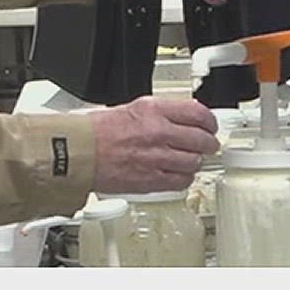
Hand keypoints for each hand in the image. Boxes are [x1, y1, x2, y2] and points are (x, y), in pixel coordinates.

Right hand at [89, 96, 219, 194]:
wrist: (79, 152)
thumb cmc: (98, 131)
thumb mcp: (133, 108)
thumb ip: (161, 113)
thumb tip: (184, 119)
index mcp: (153, 110)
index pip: (198, 113)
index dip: (210, 122)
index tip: (211, 126)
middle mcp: (158, 132)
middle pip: (202, 140)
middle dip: (208, 143)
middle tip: (207, 145)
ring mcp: (156, 157)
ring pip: (194, 162)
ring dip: (195, 161)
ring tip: (190, 160)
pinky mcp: (151, 180)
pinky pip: (181, 181)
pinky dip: (184, 178)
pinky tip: (178, 173)